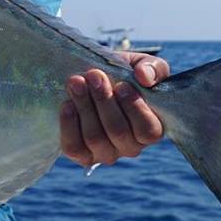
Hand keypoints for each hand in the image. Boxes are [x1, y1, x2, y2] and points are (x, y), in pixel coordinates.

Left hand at [60, 52, 169, 166]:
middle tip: (94, 75)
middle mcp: (130, 147)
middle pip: (118, 131)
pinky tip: (67, 103)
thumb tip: (144, 77)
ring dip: (84, 107)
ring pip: (95, 138)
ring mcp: (106, 153)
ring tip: (76, 82)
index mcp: (151, 130)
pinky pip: (74, 147)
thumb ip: (153, 68)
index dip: (134, 108)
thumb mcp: (143, 65)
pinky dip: (69, 125)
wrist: (94, 80)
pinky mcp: (81, 154)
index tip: (121, 85)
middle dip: (104, 100)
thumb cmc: (126, 75)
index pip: (148, 130)